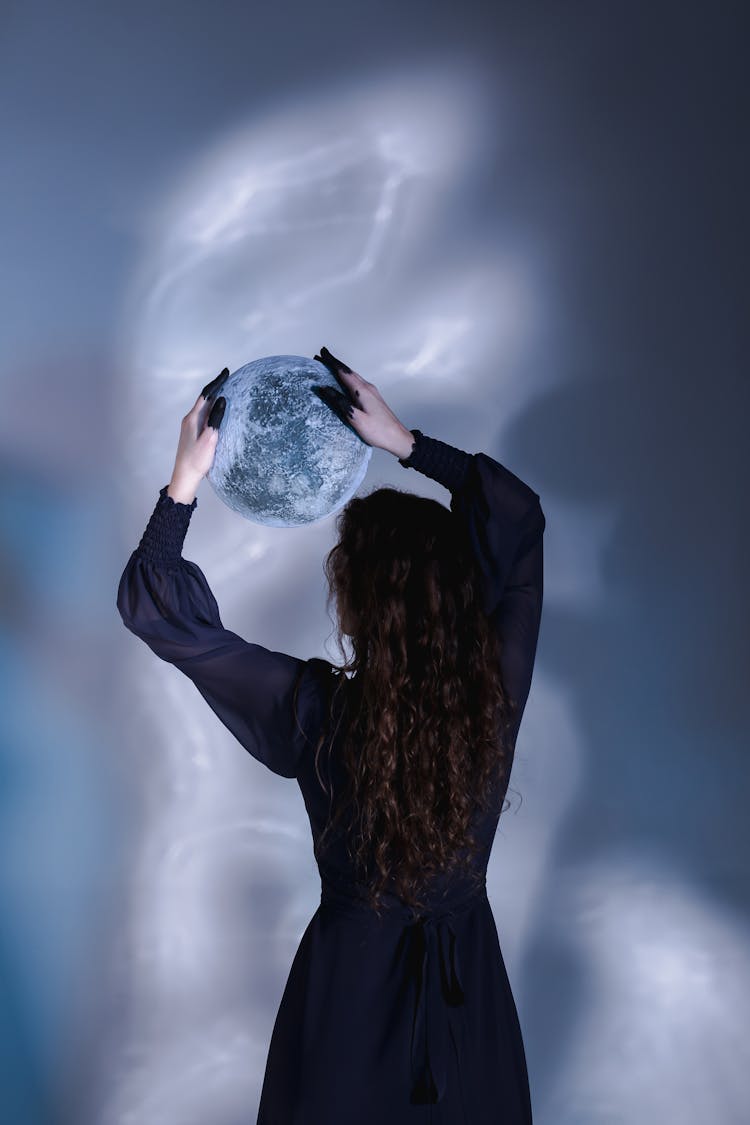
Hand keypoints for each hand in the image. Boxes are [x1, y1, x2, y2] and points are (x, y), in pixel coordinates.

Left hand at [169, 368, 228, 493]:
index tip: (227, 372)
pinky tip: (219, 410)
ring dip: (214, 397)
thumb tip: (222, 399)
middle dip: (216, 387)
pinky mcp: (192, 433)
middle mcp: (189, 419)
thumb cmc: (197, 461)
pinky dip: (212, 408)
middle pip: (204, 398)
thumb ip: (216, 419)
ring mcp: (190, 426)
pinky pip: (204, 415)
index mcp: (192, 418)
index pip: (206, 395)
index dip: (217, 382)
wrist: (184, 477)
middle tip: (229, 378)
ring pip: (204, 407)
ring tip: (227, 390)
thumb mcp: (210, 439)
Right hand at [312, 346, 413, 456]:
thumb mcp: (356, 419)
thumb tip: (325, 388)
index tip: (322, 352)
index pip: (344, 372)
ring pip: (353, 376)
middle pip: (348, 372)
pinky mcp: (372, 398)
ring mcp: (371, 392)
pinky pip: (357, 383)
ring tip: (328, 368)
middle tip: (320, 358)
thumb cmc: (378, 431)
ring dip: (340, 371)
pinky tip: (343, 382)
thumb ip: (340, 403)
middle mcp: (368, 388)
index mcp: (362, 391)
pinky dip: (346, 379)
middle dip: (334, 364)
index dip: (332, 361)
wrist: (397, 438)